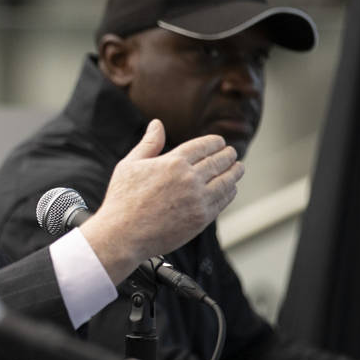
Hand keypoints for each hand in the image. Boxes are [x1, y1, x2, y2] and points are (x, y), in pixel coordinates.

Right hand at [81, 119, 243, 284]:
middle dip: (228, 155)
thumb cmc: (122, 200)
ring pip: (226, 181)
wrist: (122, 235)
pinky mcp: (201, 219)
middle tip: (232, 154)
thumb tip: (157, 123)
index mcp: (173, 162)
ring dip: (235, 172)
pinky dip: (229, 192)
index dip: (216, 142)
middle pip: (219, 161)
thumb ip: (149, 144)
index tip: (220, 142)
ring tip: (238, 168)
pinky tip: (230, 189)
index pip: (204, 146)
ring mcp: (198, 200)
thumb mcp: (130, 165)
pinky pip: (223, 201)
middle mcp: (189, 178)